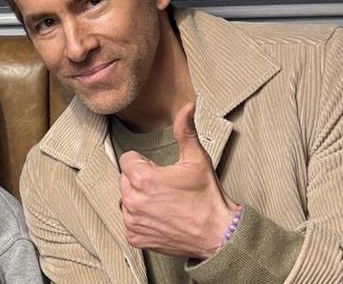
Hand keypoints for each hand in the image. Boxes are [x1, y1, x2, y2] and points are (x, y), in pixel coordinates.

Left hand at [118, 102, 237, 258]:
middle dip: (141, 181)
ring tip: (164, 204)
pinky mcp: (135, 237)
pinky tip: (160, 218)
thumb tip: (188, 106)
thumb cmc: (207, 196)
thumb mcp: (197, 159)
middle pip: (125, 180)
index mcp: (142, 178)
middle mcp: (132, 201)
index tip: (160, 172)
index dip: (145, 163)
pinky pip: (129, 221)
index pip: (128, 160)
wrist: (217, 234)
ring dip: (139, 200)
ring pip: (126, 200)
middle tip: (165, 188)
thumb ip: (185, 130)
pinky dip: (141, 220)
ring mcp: (132, 221)